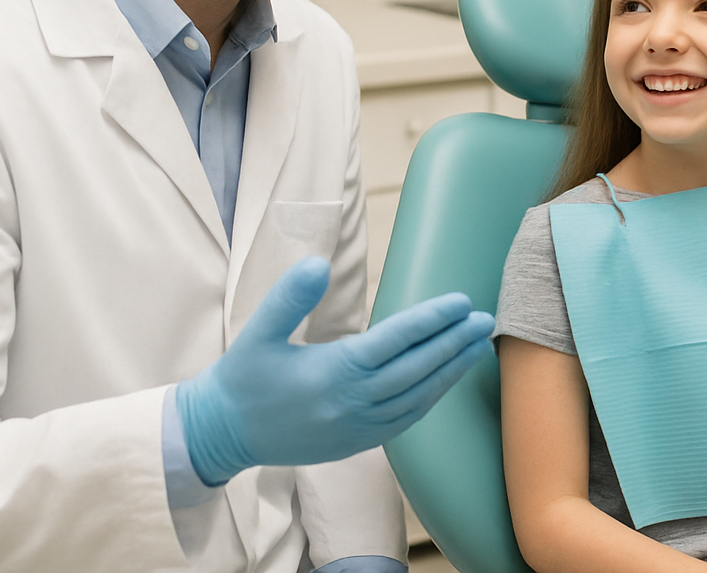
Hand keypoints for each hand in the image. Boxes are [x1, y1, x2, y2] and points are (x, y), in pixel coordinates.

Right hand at [176, 256, 493, 485]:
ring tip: (479, 346)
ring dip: (452, 371)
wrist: (221, 436)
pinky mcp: (358, 443)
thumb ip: (289, 296)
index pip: (396, 340)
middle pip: (417, 368)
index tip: (462, 300)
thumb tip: (318, 262)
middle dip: (454, 343)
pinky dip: (432, 398)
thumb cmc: (242, 378)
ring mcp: (358, 428)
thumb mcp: (257, 331)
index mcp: (332, 372)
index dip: (432, 319)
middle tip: (485, 319)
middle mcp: (351, 402)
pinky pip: (406, 420)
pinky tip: (447, 380)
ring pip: (418, 397)